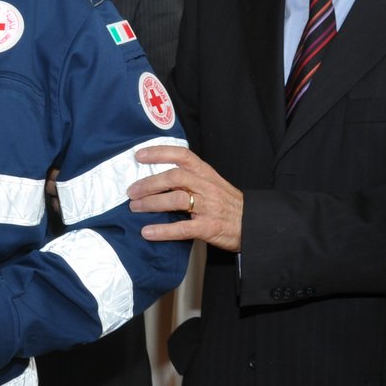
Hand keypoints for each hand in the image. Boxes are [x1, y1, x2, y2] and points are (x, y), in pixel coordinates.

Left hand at [127, 145, 243, 251]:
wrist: (254, 224)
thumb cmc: (229, 204)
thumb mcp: (213, 183)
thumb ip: (191, 178)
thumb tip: (159, 178)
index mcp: (206, 173)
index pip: (182, 155)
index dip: (159, 153)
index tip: (139, 155)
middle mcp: (206, 186)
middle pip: (174, 177)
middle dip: (149, 183)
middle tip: (131, 191)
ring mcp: (208, 207)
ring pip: (176, 199)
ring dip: (152, 203)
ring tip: (135, 208)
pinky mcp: (209, 227)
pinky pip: (182, 228)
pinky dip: (162, 231)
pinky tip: (148, 232)